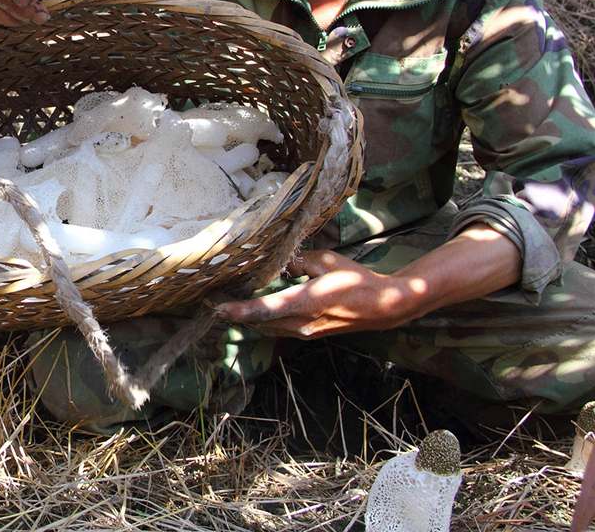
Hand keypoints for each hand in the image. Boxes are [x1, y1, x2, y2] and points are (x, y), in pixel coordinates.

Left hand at [214, 223, 521, 339]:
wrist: (382, 307)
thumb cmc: (356, 280)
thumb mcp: (326, 262)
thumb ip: (299, 261)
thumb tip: (279, 261)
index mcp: (305, 303)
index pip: (264, 309)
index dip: (238, 311)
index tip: (217, 309)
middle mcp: (301, 323)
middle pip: (259, 323)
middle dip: (235, 316)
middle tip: (212, 305)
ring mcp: (305, 332)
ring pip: (268, 328)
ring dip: (248, 320)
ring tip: (227, 308)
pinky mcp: (310, 334)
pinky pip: (279, 329)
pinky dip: (263, 321)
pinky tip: (256, 311)